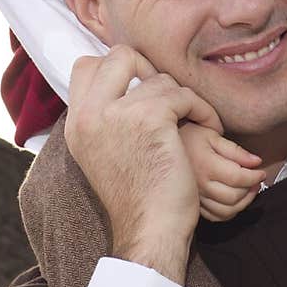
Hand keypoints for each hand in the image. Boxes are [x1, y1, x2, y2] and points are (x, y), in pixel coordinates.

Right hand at [65, 46, 213, 281]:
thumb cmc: (138, 197)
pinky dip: (202, 110)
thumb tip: (123, 84)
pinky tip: (209, 130)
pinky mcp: (150, 117)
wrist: (151, 230)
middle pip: (120, 56)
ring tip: (193, 123)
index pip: (86, 66)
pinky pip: (184, 95)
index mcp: (77, 124)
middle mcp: (91, 115)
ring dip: (183, 98)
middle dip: (150, 68)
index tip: (142, 88)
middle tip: (166, 96)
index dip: (118, 68)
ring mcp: (118, 113)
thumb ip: (105, 118)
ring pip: (160, 79)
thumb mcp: (104, 154)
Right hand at [177, 122, 264, 221]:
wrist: (162, 144)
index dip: (255, 176)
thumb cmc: (188, 135)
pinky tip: (233, 200)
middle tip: (256, 180)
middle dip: (251, 190)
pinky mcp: (193, 203)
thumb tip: (256, 162)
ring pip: (226, 211)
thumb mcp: (212, 135)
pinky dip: (229, 212)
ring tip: (248, 190)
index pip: (238, 178)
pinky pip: (215, 217)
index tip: (261, 171)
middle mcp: (199, 185)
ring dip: (243, 203)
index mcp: (206, 165)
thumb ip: (236, 151)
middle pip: (234, 197)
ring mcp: (195, 197)